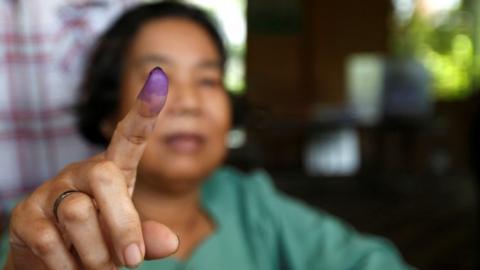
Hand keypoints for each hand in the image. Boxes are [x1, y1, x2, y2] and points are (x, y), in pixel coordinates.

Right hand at [5, 67, 176, 269]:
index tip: (159, 80)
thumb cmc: (99, 241)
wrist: (53, 264)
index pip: (129, 137)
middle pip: (105, 179)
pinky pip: (50, 241)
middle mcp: (82, 173)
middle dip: (122, 225)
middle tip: (131, 260)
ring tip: (95, 263)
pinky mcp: (25, 214)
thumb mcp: (127, 236)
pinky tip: (67, 266)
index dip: (144, 112)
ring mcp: (50, 190)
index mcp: (113, 173)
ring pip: (77, 214)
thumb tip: (171, 243)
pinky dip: (66, 266)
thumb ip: (147, 236)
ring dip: (94, 253)